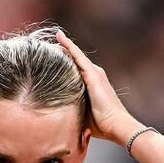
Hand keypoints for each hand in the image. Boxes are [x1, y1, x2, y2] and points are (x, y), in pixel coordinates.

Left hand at [55, 30, 142, 144]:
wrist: (116, 125)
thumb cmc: (101, 125)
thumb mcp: (81, 114)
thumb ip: (72, 110)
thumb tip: (56, 116)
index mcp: (92, 84)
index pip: (76, 69)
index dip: (65, 61)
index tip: (52, 55)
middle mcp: (95, 75)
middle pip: (75, 60)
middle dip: (63, 52)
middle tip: (47, 44)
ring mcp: (95, 73)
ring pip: (76, 56)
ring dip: (64, 46)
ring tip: (53, 37)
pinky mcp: (93, 75)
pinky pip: (78, 56)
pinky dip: (69, 47)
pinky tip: (60, 38)